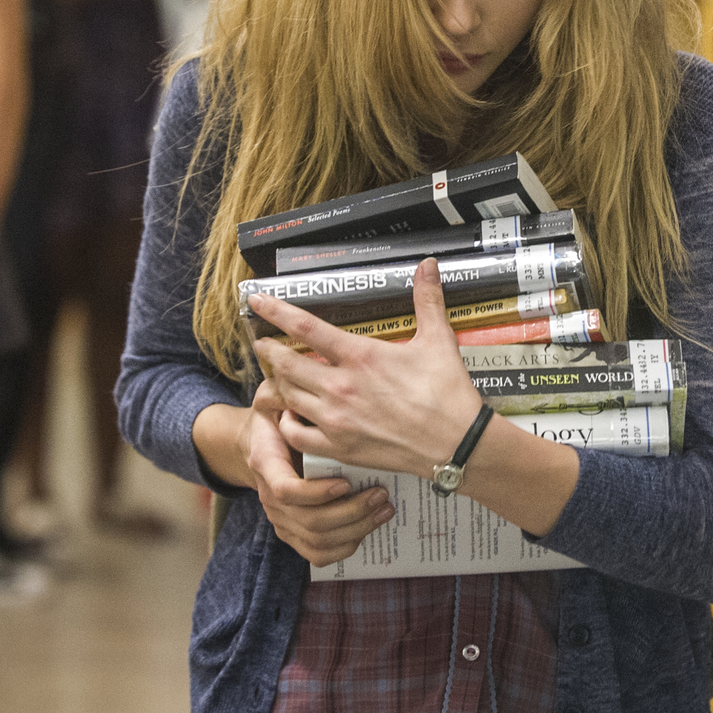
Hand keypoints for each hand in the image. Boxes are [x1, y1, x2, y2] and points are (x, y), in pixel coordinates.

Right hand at [234, 387, 396, 565]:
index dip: (317, 492)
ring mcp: (281, 519)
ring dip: (356, 528)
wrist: (258, 445)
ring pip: (318, 541)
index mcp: (265, 464)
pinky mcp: (294, 533)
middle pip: (310, 522)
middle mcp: (270, 497)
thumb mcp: (273, 398)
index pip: (286, 490)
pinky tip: (369, 528)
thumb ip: (281, 390)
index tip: (346, 482)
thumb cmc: (274, 418)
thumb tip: (289, 370)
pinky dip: (346, 547)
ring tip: (384, 507)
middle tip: (382, 495)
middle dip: (351, 512)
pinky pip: (318, 555)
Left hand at [249, 258, 484, 479]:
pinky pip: (295, 435)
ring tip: (277, 374)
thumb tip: (428, 265)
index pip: (305, 327)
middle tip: (263, 343)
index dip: (275, 311)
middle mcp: (340, 386)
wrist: (456, 443)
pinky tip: (291, 414)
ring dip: (278, 382)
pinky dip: (286, 422)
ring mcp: (336, 420)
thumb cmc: (447, 393)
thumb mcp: (438, 339)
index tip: (256, 301)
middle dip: (269, 350)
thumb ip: (428, 299)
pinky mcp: (339, 447)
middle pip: (286, 363)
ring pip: (287, 396)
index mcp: (360, 356)